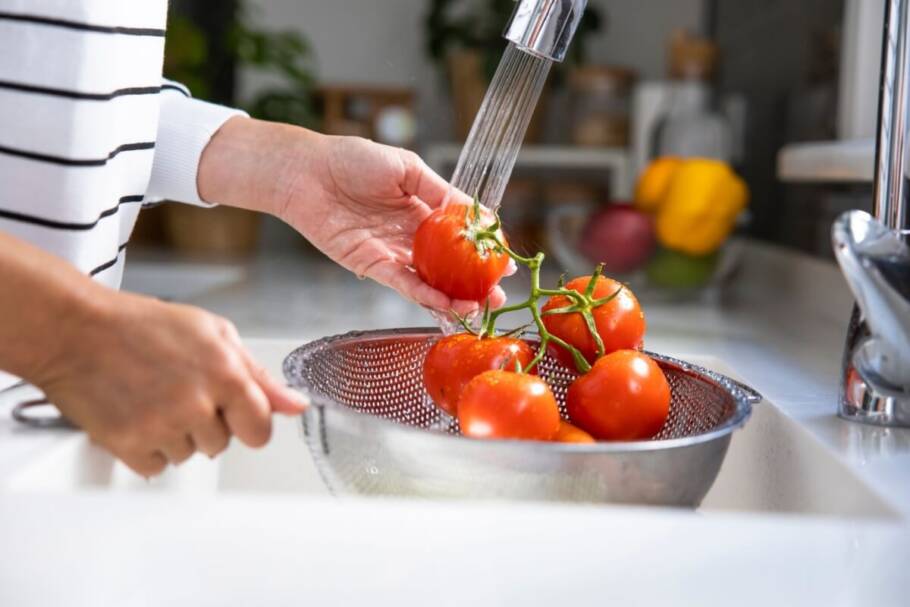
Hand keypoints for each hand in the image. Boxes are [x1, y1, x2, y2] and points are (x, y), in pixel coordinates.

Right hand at [34, 291, 306, 476]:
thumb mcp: (214, 334)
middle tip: (180, 391)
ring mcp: (161, 426)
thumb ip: (259, 375)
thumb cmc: (144, 325)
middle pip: (222, 445)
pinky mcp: (128, 444)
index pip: (261, 431)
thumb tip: (295, 405)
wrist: (77, 330)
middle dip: (207, 424)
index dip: (247, 422)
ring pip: (188, 456)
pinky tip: (137, 416)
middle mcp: (196, 403)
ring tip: (154, 399)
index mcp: (225, 373)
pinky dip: (147, 449)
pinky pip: (156, 467)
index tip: (233, 413)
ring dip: (176, 436)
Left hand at [278, 135, 508, 313]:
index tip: (505, 262)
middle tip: (498, 298)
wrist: (306, 172)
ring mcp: (392, 252)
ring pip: (430, 281)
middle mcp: (410, 235)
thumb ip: (439, 191)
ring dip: (454, 297)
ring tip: (479, 308)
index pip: (461, 234)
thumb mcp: (405, 166)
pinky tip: (445, 304)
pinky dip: (425, 296)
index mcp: (423, 208)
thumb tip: (474, 211)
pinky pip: (403, 284)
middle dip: (475, 283)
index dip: (484, 249)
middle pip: (450, 265)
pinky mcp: (371, 265)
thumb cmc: (351, 159)